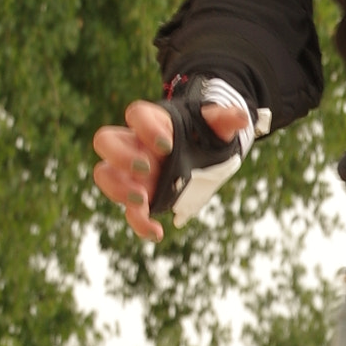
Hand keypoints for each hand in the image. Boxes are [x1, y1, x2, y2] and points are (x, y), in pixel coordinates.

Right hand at [92, 94, 246, 243]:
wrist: (202, 154)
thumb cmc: (203, 134)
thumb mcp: (216, 125)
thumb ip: (225, 120)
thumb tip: (241, 117)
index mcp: (153, 122)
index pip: (136, 114)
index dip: (146, 127)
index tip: (168, 145)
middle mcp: (135, 144)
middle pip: (105, 141)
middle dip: (121, 156)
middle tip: (146, 169)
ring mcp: (132, 172)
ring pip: (104, 174)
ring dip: (117, 189)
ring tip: (142, 200)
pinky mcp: (140, 197)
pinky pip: (129, 211)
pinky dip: (139, 224)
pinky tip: (157, 232)